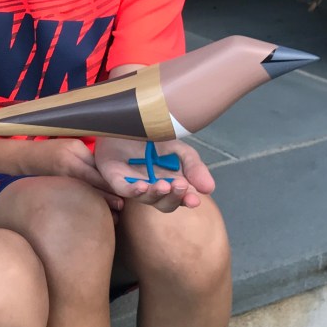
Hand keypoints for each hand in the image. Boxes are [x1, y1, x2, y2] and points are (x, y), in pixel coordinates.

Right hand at [20, 138, 123, 210]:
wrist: (29, 158)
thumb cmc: (54, 148)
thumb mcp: (74, 146)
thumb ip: (91, 159)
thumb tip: (108, 172)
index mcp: (72, 163)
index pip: (95, 176)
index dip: (109, 185)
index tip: (124, 192)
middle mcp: (68, 176)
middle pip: (91, 189)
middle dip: (107, 198)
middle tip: (121, 206)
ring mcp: (64, 186)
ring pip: (85, 196)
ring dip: (100, 205)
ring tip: (115, 215)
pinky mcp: (62, 192)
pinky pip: (78, 199)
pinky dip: (89, 205)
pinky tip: (99, 213)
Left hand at [94, 137, 215, 212]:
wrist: (128, 123)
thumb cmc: (153, 139)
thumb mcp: (180, 149)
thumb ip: (194, 167)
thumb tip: (209, 189)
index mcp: (171, 183)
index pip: (181, 198)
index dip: (188, 200)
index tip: (195, 200)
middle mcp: (154, 188)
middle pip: (165, 204)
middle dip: (174, 197)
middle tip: (180, 185)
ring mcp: (135, 185)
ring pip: (146, 198)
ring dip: (156, 193)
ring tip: (164, 185)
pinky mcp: (117, 179)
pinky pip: (125, 190)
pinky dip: (134, 191)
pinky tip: (143, 186)